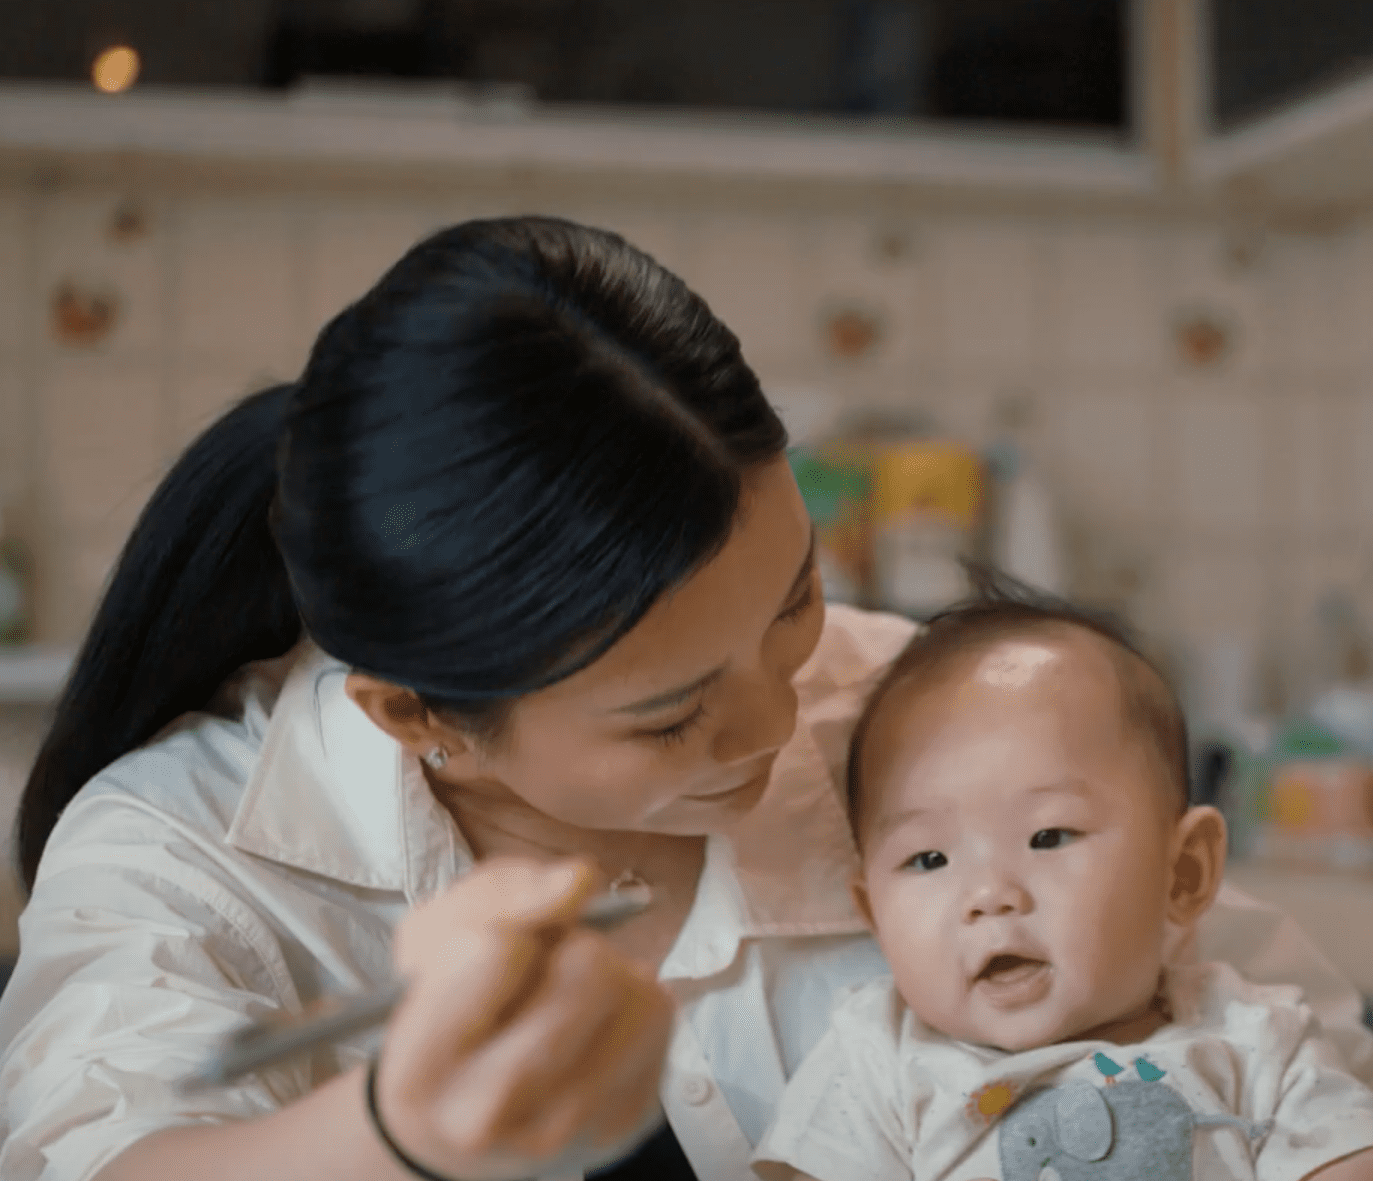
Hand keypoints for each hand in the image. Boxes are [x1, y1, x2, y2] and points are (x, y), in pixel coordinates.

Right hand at [371, 857, 674, 1180]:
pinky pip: (658, 1013)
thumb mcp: (436, 934)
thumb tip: (580, 880)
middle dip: (568, 943)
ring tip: (565, 994)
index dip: (503, 929)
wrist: (459, 1111)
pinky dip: (632, 998)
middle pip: (589, 970)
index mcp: (420, 1073)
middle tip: (537, 969)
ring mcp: (562, 1131)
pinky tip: (594, 1023)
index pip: (500, 949)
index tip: (488, 956)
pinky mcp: (621, 1123)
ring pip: (634, 988)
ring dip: (607, 969)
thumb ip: (499, 893)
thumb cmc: (447, 1006)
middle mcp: (489, 1118)